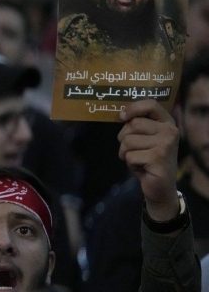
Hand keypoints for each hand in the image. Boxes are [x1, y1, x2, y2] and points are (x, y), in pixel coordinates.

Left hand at [118, 100, 179, 220]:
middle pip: (133, 124)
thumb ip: (137, 125)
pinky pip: (130, 155)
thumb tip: (121, 113)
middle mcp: (170, 131)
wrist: (160, 187)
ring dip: (126, 153)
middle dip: (124, 138)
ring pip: (128, 141)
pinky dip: (130, 164)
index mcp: (167, 123)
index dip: (133, 108)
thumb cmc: (148, 160)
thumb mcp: (144, 139)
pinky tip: (142, 168)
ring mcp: (166, 144)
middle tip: (133, 150)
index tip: (122, 116)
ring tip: (139, 159)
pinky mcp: (158, 157)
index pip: (151, 104)